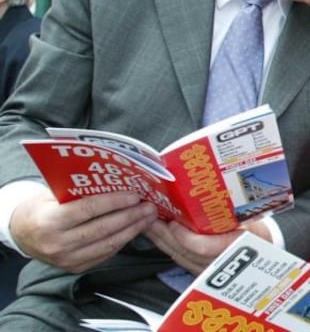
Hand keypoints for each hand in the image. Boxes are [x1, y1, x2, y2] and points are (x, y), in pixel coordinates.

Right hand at [10, 190, 157, 273]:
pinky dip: (122, 241)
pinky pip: (105, 254)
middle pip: (102, 229)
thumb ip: (78, 189)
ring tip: (148, 217)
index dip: (113, 202)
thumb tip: (114, 178)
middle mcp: (57, 243)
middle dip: (130, 217)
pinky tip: (135, 229)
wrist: (23, 233)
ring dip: (132, 230)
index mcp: (50, 221)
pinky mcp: (75, 268)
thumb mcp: (52, 194)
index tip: (134, 196)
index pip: (87, 210)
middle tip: (149, 206)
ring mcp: (66, 259)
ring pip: (107, 244)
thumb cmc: (42, 207)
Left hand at [145, 219, 272, 274]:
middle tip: (150, 213)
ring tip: (147, 219)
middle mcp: (216, 263)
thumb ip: (231, 212)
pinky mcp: (197, 269)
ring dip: (159, 237)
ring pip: (176, 254)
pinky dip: (164, 243)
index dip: (184, 236)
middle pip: (182, 251)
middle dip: (163, 233)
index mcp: (233, 248)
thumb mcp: (250, 219)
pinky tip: (155, 232)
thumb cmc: (257, 232)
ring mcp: (205, 269)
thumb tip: (213, 189)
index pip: (202, 248)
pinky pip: (176, 257)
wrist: (263, 250)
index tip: (173, 222)